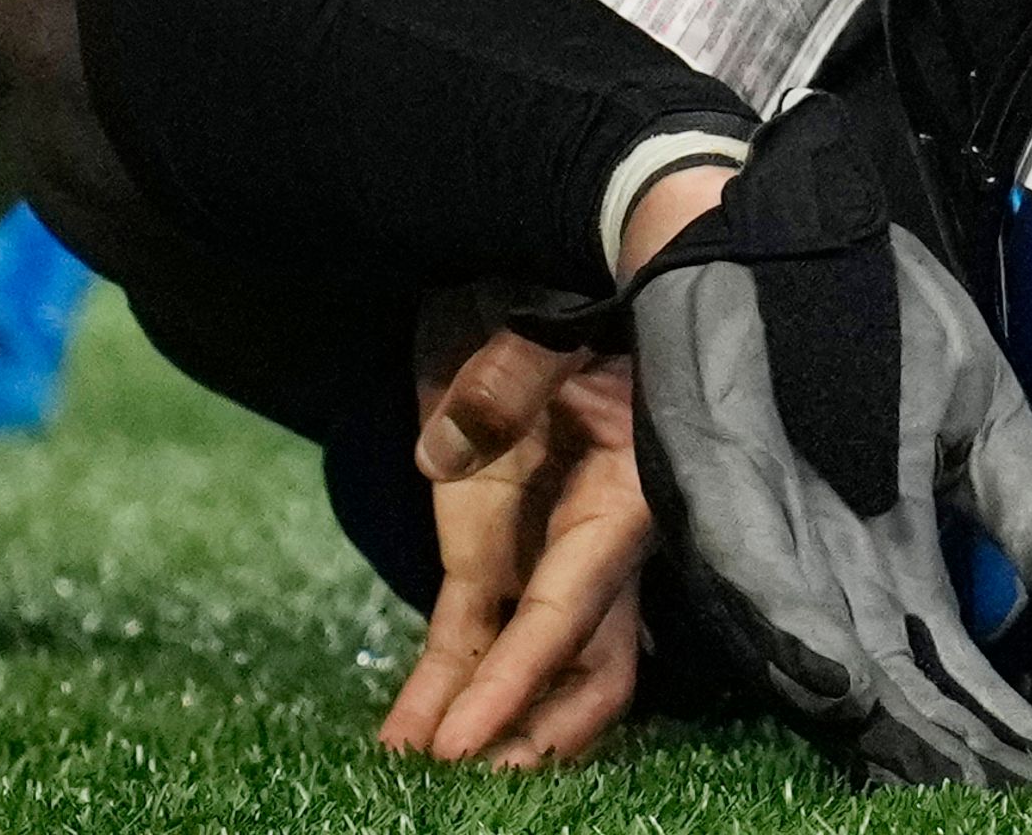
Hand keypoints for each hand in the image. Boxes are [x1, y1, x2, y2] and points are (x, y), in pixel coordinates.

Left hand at [378, 308, 649, 771]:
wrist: (539, 250)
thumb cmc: (561, 273)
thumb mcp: (541, 313)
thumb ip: (510, 379)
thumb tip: (447, 458)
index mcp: (628, 482)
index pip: (575, 604)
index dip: (522, 680)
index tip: (464, 744)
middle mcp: (596, 532)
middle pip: (591, 664)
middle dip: (536, 732)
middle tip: (471, 780)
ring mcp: (544, 542)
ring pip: (539, 663)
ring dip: (491, 723)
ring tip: (422, 778)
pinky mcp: (489, 540)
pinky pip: (471, 630)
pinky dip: (442, 684)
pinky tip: (403, 737)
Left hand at [629, 97, 1031, 787]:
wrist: (781, 216)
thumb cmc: (870, 313)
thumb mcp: (984, 415)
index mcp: (896, 554)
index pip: (958, 667)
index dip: (1010, 730)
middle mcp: (825, 567)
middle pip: (893, 684)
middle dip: (948, 751)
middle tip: (1011, 801)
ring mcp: (761, 533)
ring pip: (817, 651)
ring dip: (873, 717)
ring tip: (932, 771)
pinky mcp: (709, 483)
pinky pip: (747, 571)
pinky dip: (791, 627)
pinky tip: (839, 677)